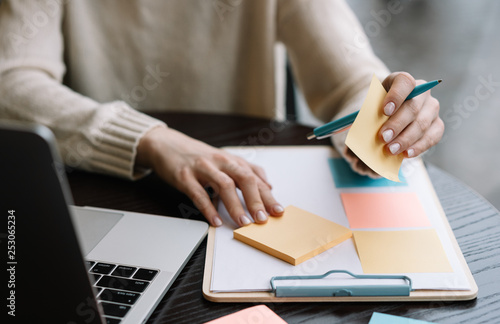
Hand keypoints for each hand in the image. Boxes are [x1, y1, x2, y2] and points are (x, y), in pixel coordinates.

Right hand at [136, 127, 283, 226]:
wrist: (167, 145)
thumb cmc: (198, 156)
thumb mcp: (225, 160)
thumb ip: (246, 171)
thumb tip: (268, 186)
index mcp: (232, 160)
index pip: (255, 177)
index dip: (268, 195)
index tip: (277, 211)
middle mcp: (220, 162)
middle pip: (244, 179)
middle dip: (256, 200)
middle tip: (263, 218)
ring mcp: (203, 168)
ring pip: (224, 185)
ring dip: (236, 206)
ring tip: (243, 222)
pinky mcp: (185, 176)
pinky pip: (199, 194)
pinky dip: (209, 209)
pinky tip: (215, 221)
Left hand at [342, 72, 443, 176]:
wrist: (388, 116)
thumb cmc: (377, 109)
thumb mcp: (371, 107)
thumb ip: (369, 115)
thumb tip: (365, 130)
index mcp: (402, 82)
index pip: (404, 82)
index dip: (396, 96)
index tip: (385, 111)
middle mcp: (422, 92)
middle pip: (413, 107)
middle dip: (397, 124)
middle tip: (383, 137)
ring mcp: (432, 109)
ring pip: (422, 124)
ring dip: (405, 139)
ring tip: (390, 150)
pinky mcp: (437, 125)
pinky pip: (432, 137)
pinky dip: (419, 147)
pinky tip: (406, 154)